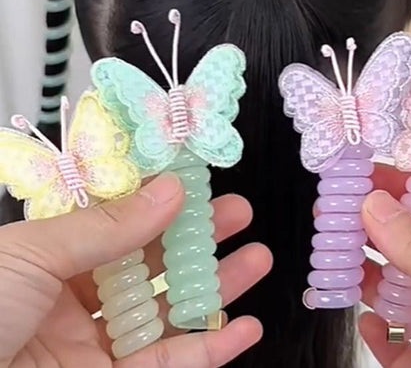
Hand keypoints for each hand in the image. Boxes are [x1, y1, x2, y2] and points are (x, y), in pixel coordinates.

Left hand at [0, 174, 272, 367]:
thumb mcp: (34, 254)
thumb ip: (108, 225)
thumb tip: (169, 190)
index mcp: (52, 257)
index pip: (121, 219)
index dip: (161, 198)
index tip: (198, 180)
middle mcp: (76, 298)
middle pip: (153, 263)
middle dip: (199, 237)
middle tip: (237, 213)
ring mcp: (95, 348)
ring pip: (170, 313)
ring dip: (217, 287)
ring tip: (258, 258)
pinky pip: (170, 367)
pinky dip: (212, 349)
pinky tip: (245, 327)